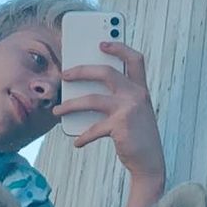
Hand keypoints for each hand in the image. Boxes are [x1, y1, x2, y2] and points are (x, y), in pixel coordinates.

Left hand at [52, 41, 165, 206]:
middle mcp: (137, 95)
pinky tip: (77, 142)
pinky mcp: (120, 125)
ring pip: (92, 99)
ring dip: (70, 105)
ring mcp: (129, 109)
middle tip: (64, 75)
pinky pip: (94, 128)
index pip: (135, 59)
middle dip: (82, 71)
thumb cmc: (137, 137)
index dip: (119, 48)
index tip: (102, 43)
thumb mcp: (132, 113)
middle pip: (106, 72)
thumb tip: (83, 90)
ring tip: (56, 111)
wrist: (150, 163)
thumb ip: (117, 99)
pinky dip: (83, 136)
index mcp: (141, 89)